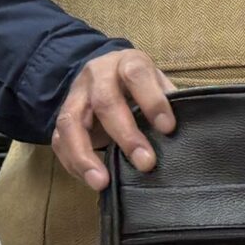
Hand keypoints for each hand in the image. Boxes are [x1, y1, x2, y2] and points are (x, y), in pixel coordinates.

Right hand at [54, 48, 178, 185]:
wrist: (103, 71)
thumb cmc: (138, 84)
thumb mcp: (157, 82)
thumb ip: (168, 101)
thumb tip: (185, 130)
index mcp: (126, 62)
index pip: (137, 75)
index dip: (152, 100)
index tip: (168, 128)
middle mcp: (97, 76)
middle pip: (105, 102)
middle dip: (125, 135)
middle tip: (146, 163)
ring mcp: (75, 96)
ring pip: (71, 123)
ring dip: (85, 155)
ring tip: (102, 182)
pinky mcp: (63, 118)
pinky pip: (59, 141)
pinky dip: (73, 163)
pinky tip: (91, 180)